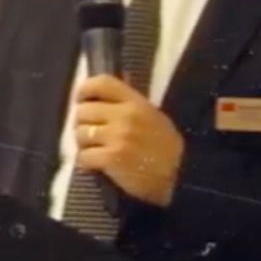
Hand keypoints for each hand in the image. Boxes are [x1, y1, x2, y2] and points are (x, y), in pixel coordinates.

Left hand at [73, 74, 184, 206]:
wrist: (179, 177)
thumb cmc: (165, 148)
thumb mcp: (152, 116)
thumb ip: (127, 103)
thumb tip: (102, 92)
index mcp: (136, 102)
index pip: (102, 83)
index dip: (85, 90)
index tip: (81, 100)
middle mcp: (125, 116)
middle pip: (83, 111)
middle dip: (83, 123)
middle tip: (91, 134)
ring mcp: (117, 137)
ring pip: (80, 134)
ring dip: (84, 144)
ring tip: (96, 150)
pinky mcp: (111, 159)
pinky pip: (83, 156)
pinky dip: (86, 161)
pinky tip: (96, 164)